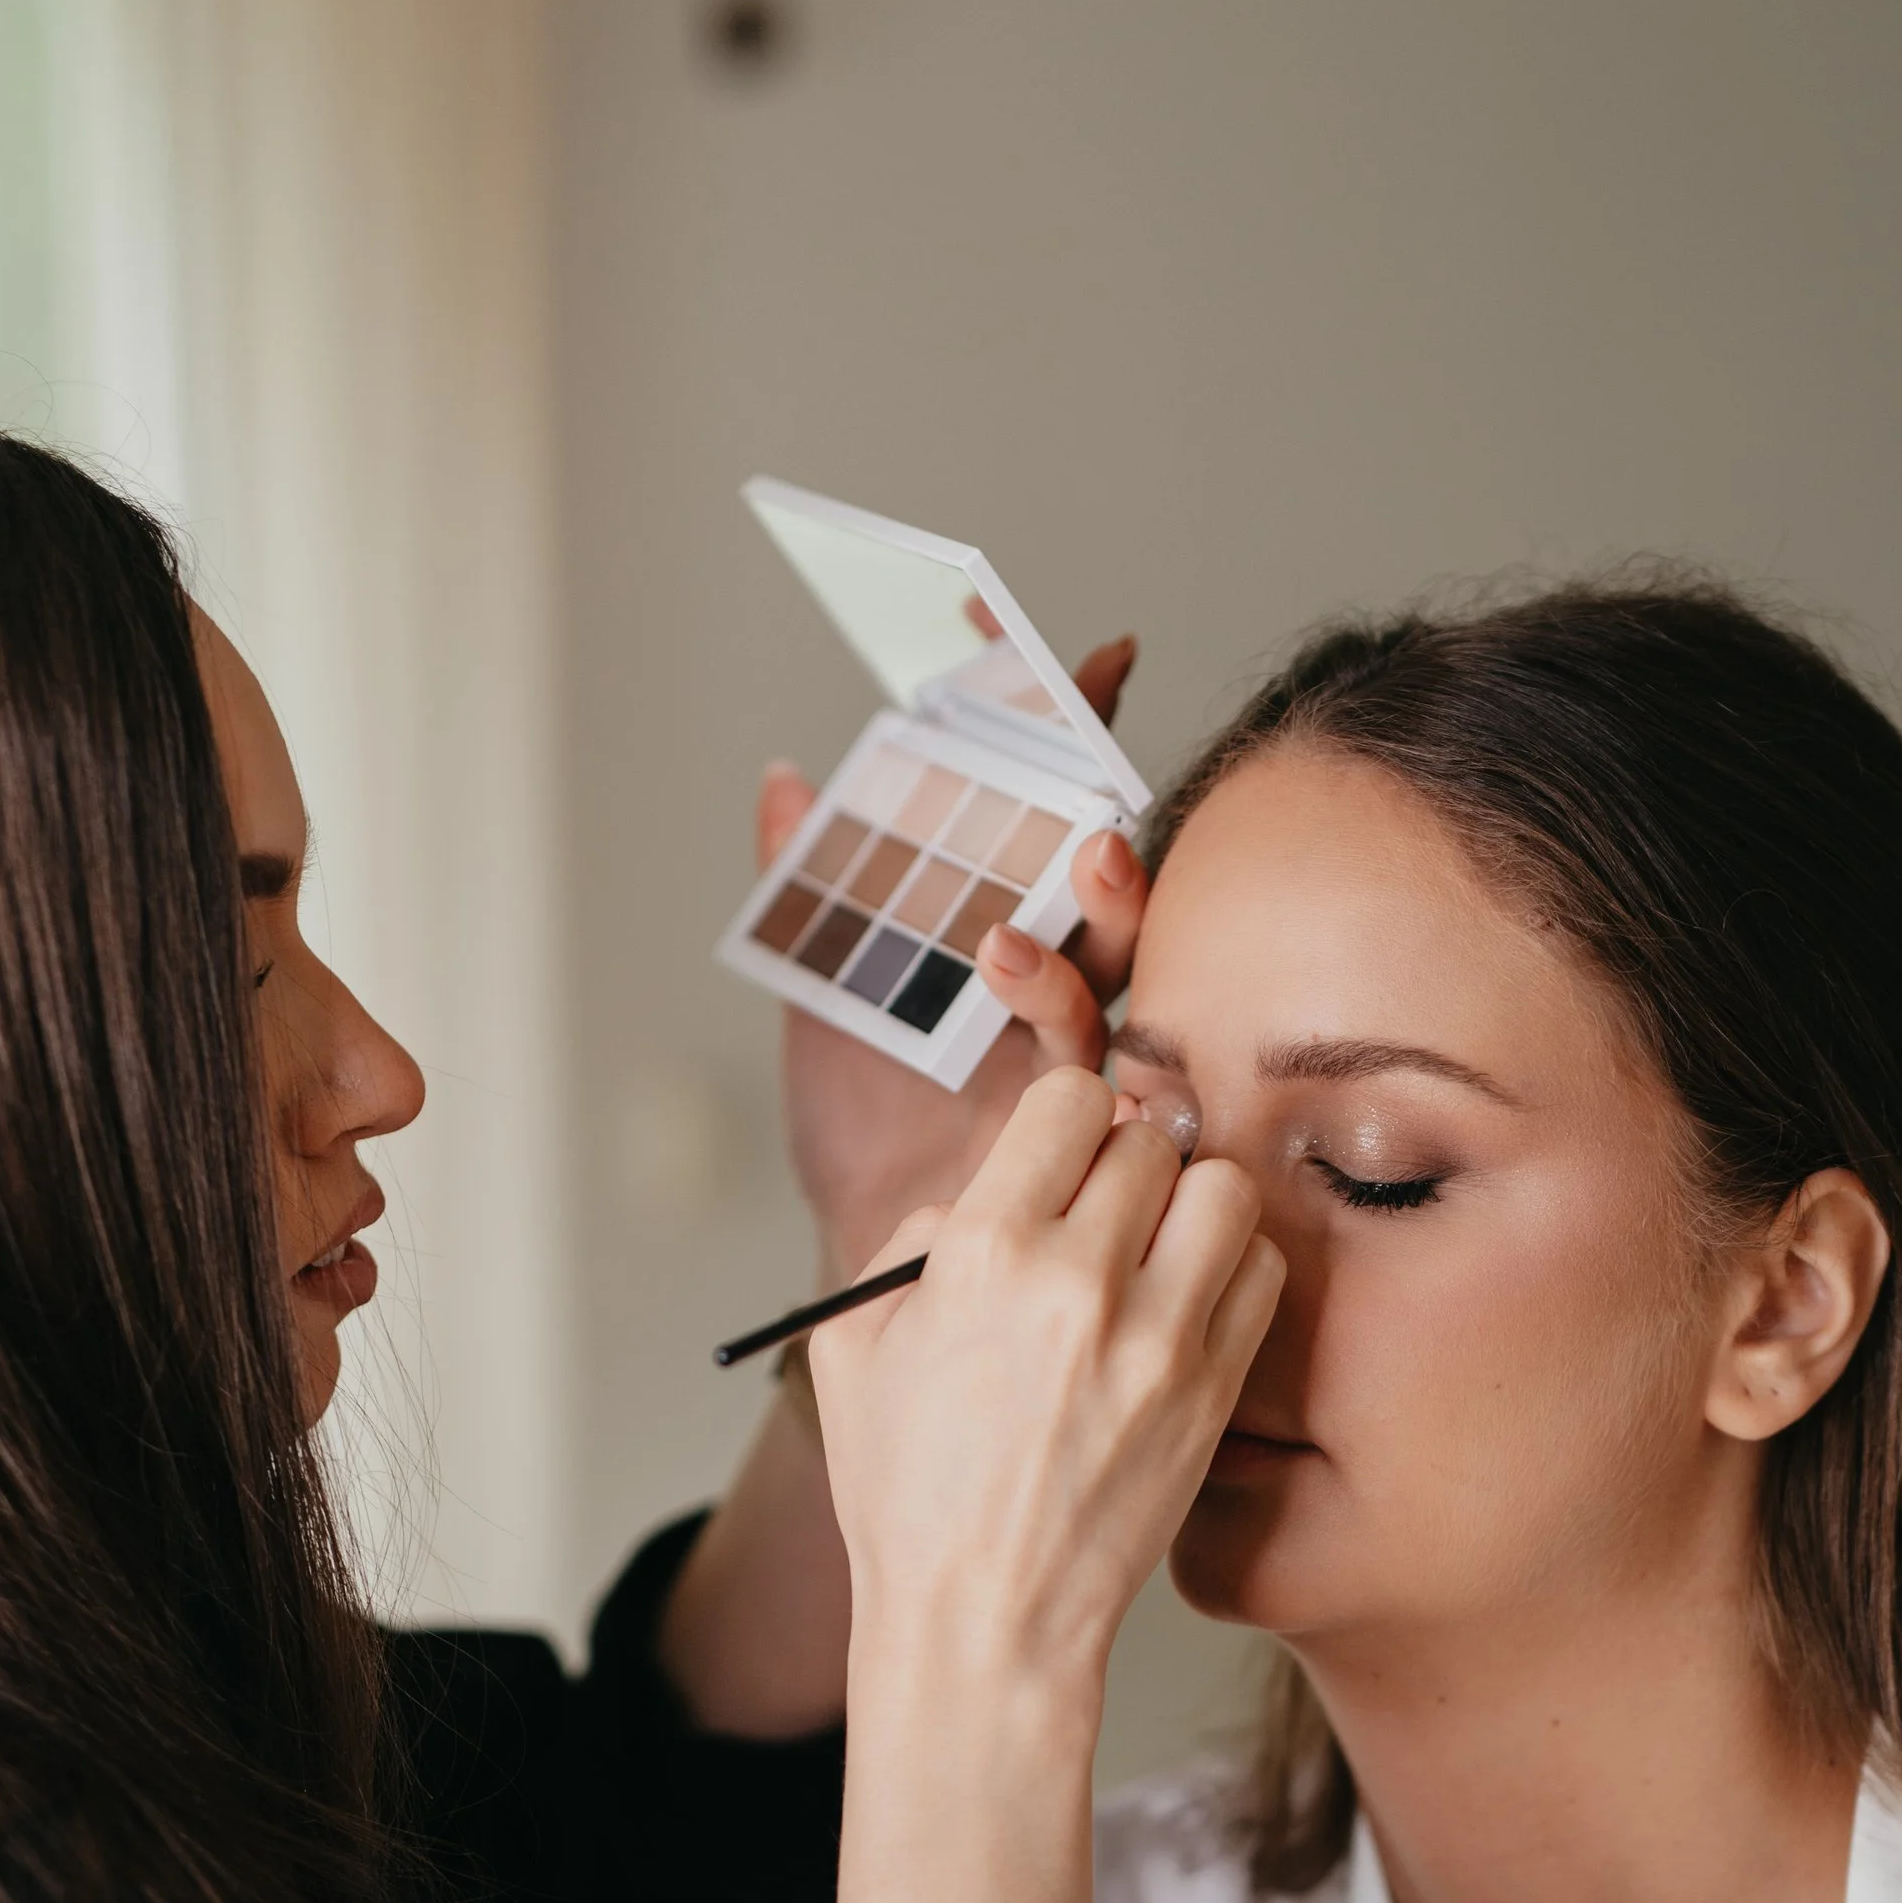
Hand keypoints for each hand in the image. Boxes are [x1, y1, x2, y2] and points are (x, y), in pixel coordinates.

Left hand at [771, 636, 1150, 1279]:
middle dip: (1106, 847)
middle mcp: (1056, 976)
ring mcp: (1075, 1046)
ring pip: (1118, 968)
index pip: (1053, 808)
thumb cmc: (858, 1132)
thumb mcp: (822, 994)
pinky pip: (1100, 1069)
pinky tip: (1032, 1019)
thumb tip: (783, 783)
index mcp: (1004, 926)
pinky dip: (1067, 1036)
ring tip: (1014, 939)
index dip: (1077, 734)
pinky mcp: (1082, 1121)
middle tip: (1085, 830)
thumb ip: (815, 886)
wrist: (864, 1242)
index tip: (1098, 660)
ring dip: (1089, 937)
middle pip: (1107, 886)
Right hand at [806, 1068, 1280, 1706]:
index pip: (1072, 1100)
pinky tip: (1187, 1304)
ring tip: (1155, 1250)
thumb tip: (987, 1194)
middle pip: (1150, 1139)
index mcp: (985, 1255)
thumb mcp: (856, 1348)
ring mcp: (1158, 1339)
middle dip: (1122, 1162)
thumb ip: (916, 1243)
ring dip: (1189, 1205)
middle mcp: (1079, 1282)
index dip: (1067, 1118)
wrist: (985, 1617)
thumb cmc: (911, 1496)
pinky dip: (1232, 1270)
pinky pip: (1261, 1272)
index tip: (1063, 1150)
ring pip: (1222, 1190)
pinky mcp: (1212, 1391)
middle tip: (1102, 1212)